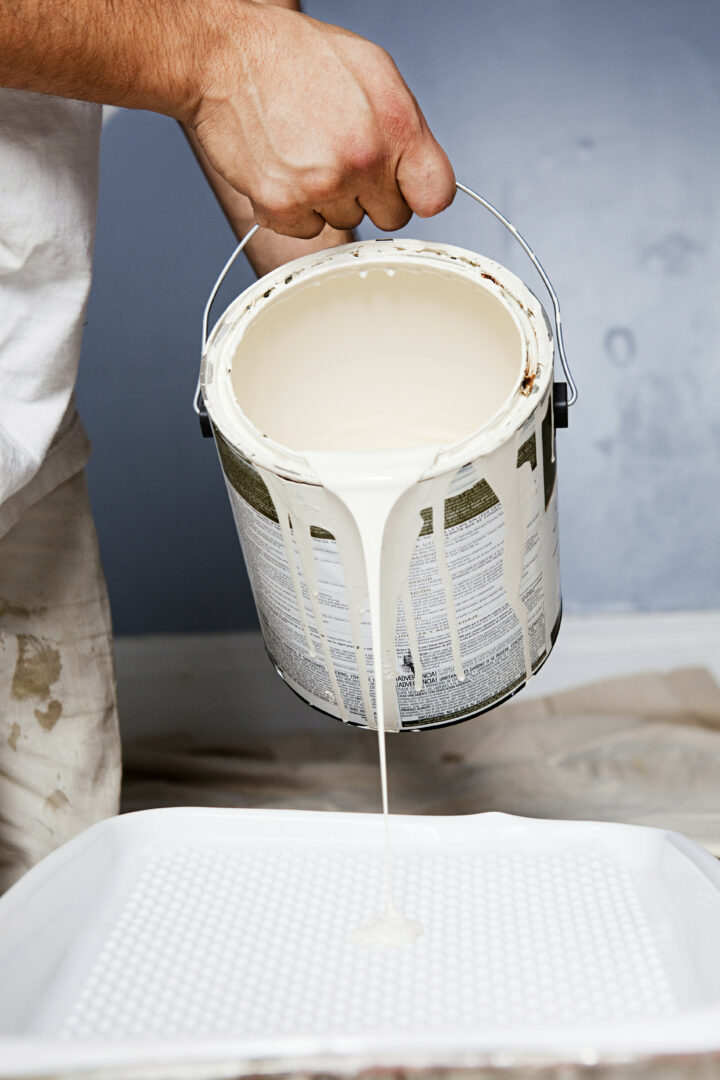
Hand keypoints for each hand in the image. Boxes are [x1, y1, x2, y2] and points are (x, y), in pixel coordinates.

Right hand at [188, 2, 454, 237]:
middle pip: (391, 216)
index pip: (436, 195)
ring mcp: (322, 187)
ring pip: (345, 222)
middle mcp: (363, 159)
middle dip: (372, 194)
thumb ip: (405, 126)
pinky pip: (305, 230)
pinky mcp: (283, 206)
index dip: (417, 191)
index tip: (404, 186)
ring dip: (330, 199)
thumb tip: (418, 171)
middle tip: (343, 158)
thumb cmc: (294, 58)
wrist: (224, 58)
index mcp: (396, 124)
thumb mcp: (373, 70)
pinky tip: (285, 168)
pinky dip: (294, 208)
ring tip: (307, 153)